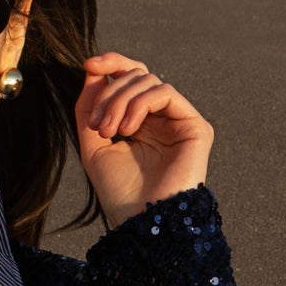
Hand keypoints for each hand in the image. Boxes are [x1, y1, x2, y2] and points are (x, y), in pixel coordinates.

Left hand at [75, 51, 213, 228]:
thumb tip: (93, 70)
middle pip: (137, 76)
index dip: (111, 64)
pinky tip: (130, 129)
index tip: (89, 65)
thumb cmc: (119, 192)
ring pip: (149, 81)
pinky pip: (166, 93)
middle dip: (111, 93)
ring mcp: (179, 121)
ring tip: (110, 131)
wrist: (141, 222)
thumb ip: (90, 107)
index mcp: (141, 121)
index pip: (130, 77)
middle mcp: (162, 118)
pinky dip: (141, 104)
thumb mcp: (93, 145)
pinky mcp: (196, 127)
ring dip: (121, 101)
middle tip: (99, 126)